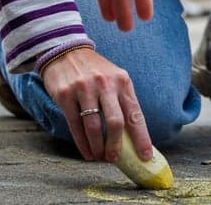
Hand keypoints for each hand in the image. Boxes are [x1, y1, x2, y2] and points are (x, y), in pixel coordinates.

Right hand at [41, 47, 153, 162]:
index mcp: (122, 81)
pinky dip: (82, 143)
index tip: (145, 156)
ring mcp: (84, 88)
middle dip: (116, 146)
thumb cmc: (95, 71)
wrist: (66, 51)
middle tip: (114, 159)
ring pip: (93, 127)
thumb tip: (133, 136)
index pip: (135, 114)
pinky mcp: (65, 94)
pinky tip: (86, 152)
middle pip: (115, 123)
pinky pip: (75, 125)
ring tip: (99, 157)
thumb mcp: (114, 79)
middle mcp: (105, 84)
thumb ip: (122, 102)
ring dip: (98, 147)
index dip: (141, 138)